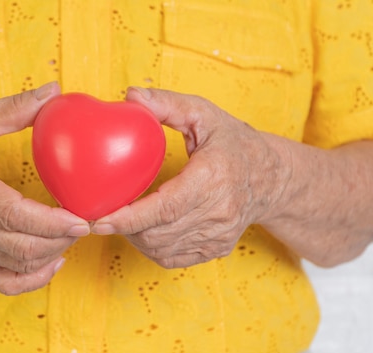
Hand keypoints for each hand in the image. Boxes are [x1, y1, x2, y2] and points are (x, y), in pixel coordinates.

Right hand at [0, 82, 89, 294]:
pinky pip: (4, 282)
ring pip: (18, 264)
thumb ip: (15, 107)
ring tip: (74, 233)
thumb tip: (53, 90)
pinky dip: (34, 279)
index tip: (83, 219)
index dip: (52, 222)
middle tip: (88, 222)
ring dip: (54, 253)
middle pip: (21, 246)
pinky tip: (54, 260)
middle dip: (63, 239)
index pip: (13, 214)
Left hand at [91, 87, 290, 268]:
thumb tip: (130, 95)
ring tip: (121, 219)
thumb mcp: (205, 113)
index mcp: (214, 178)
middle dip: (124, 228)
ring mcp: (219, 235)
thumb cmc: (235, 143)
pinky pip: (173, 258)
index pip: (166, 207)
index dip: (130, 217)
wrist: (271, 178)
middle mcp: (219, 212)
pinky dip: (150, 248)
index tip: (100, 220)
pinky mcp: (216, 249)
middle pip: (159, 233)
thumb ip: (167, 104)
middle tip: (100, 213)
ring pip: (162, 249)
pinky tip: (142, 230)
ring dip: (134, 238)